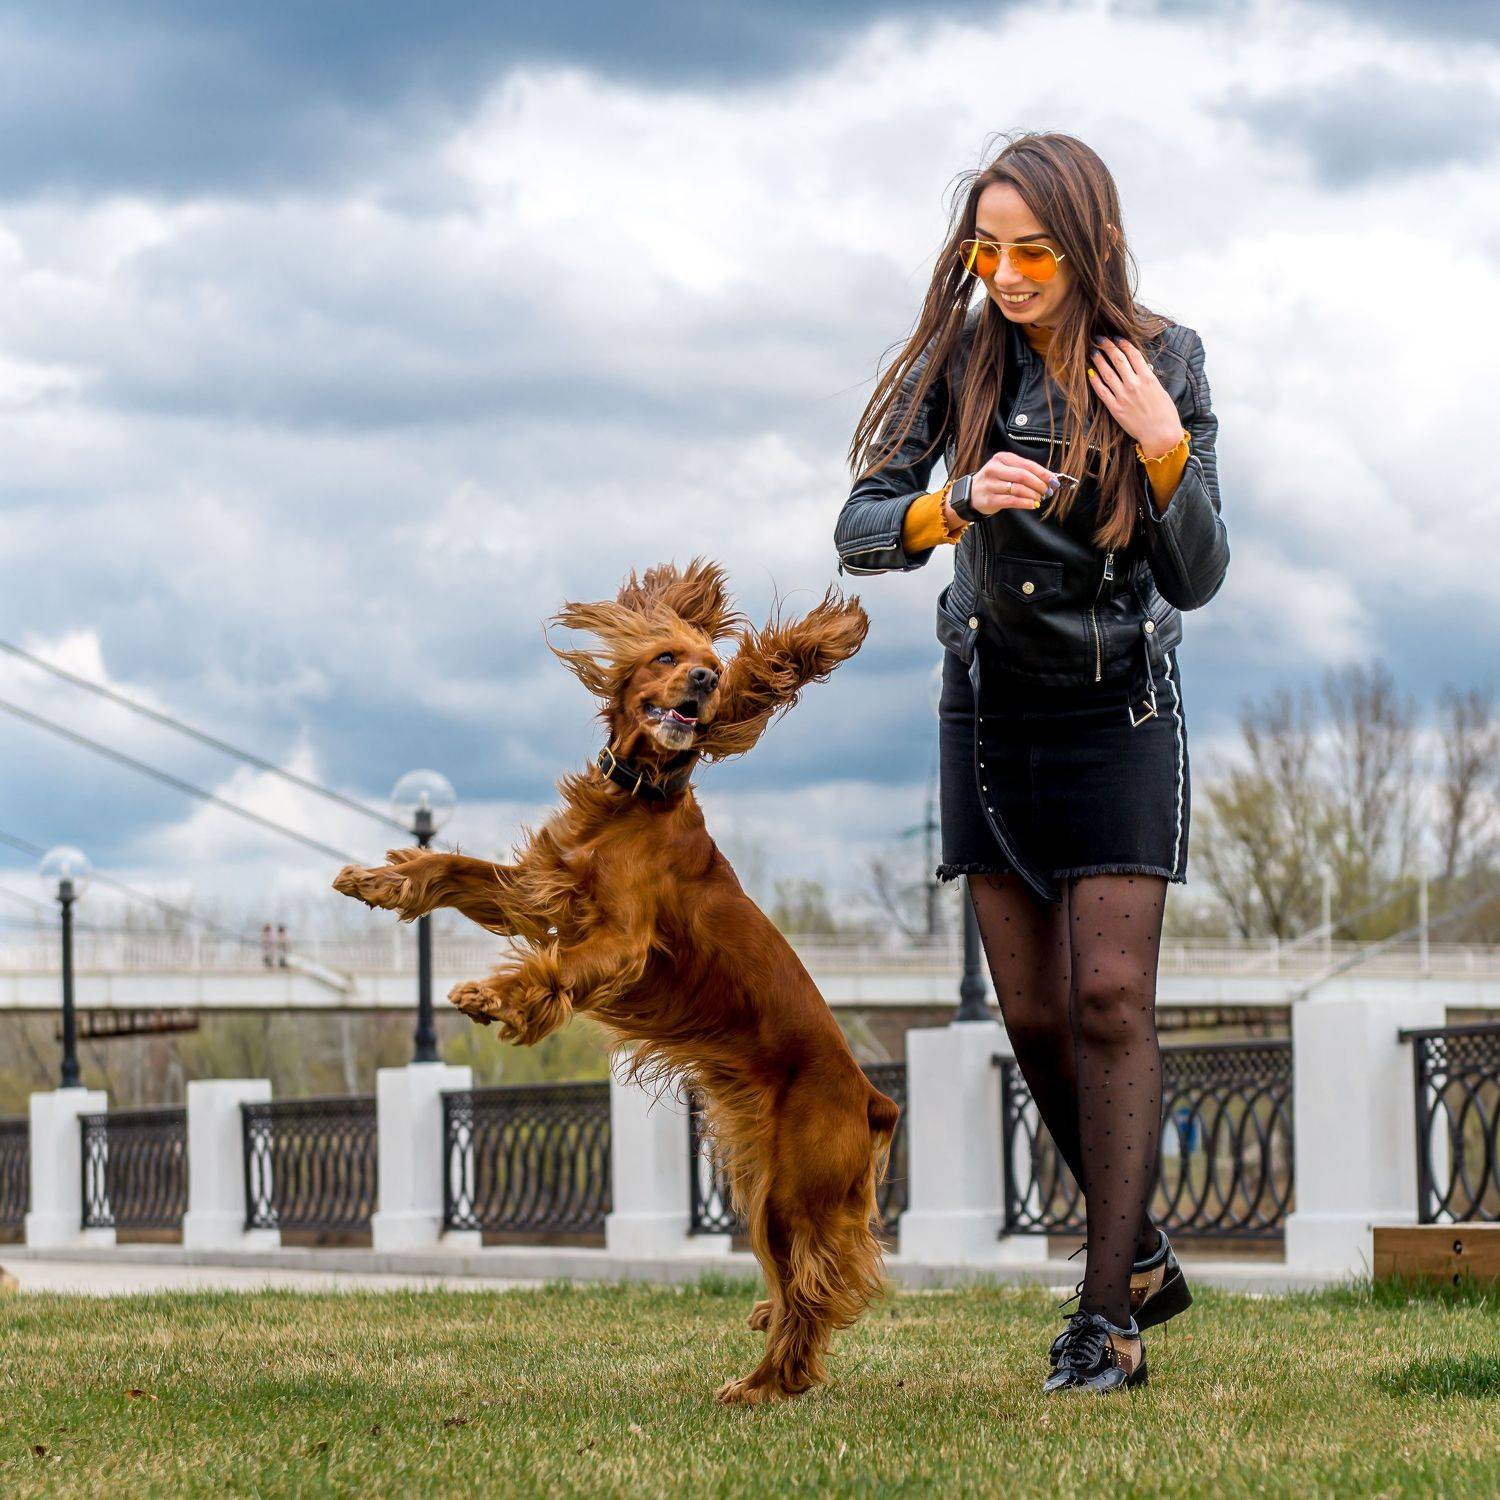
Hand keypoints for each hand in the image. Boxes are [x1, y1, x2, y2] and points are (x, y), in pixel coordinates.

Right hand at [955, 451, 1058, 522]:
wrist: (972, 493)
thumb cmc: (994, 481)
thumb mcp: (1006, 469)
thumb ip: (1024, 471)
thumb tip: (1048, 478)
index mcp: (1001, 458)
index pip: (1027, 465)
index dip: (1043, 473)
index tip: (1053, 480)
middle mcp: (994, 469)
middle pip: (1023, 476)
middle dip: (1039, 484)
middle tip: (1047, 491)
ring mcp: (990, 485)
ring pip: (1018, 489)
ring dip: (1033, 495)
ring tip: (1039, 498)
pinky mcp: (989, 499)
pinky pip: (1012, 501)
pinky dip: (1025, 503)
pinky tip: (1032, 505)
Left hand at [1087, 336, 1182, 455]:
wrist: (1161, 434)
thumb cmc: (1165, 413)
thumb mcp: (1160, 390)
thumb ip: (1149, 378)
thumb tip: (1141, 368)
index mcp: (1148, 378)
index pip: (1133, 354)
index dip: (1123, 343)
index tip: (1116, 337)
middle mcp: (1134, 384)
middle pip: (1118, 360)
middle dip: (1107, 346)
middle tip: (1099, 338)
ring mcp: (1123, 396)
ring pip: (1107, 373)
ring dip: (1099, 361)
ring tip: (1093, 352)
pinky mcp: (1116, 408)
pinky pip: (1102, 392)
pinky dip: (1095, 381)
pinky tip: (1090, 373)